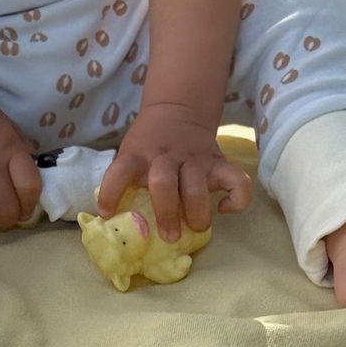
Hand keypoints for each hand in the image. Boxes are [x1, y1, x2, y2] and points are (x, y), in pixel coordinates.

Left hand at [97, 102, 251, 240]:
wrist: (176, 110)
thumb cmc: (148, 145)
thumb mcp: (130, 153)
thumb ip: (125, 181)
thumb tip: (113, 223)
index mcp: (138, 155)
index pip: (119, 170)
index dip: (110, 192)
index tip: (108, 214)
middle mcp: (165, 156)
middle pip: (163, 183)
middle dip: (166, 213)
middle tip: (169, 236)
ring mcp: (194, 159)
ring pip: (197, 185)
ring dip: (197, 212)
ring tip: (196, 227)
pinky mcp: (218, 162)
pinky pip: (237, 181)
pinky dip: (236, 199)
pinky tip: (225, 209)